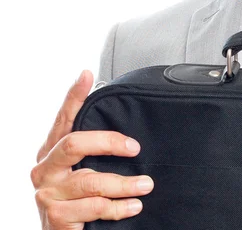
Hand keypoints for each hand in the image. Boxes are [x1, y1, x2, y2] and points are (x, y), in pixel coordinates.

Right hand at [31, 70, 153, 229]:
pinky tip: (134, 205)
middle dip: (109, 142)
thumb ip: (96, 146)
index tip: (86, 75)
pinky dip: (119, 207)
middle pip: (75, 143)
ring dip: (125, 183)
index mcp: (52, 150)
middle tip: (135, 148)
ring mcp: (48, 194)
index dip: (74, 96)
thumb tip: (123, 119)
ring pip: (92, 181)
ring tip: (146, 184)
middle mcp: (45, 169)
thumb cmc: (78, 196)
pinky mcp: (56, 218)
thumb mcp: (85, 166)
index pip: (64, 118)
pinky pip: (94, 207)